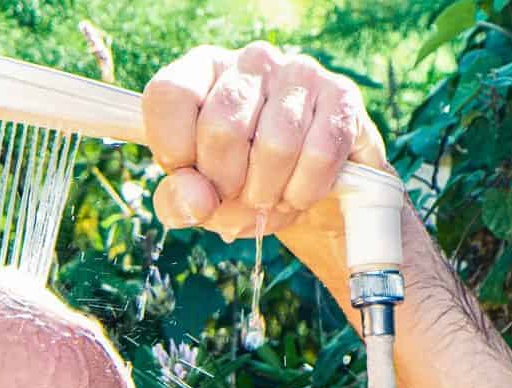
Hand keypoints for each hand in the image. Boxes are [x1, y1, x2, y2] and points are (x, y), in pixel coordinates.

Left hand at [142, 42, 386, 241]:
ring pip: (276, 146)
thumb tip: (197, 200)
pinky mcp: (342, 97)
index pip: (169, 95)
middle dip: (225, 184)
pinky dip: (303, 192)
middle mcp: (251, 62)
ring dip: (267, 194)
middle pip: (223, 128)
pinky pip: (319, 155)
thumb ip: (177, 201)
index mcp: (202, 72)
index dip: (174, 151)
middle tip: (234, 196)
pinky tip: (296, 193)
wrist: (302, 189)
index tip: (188, 177)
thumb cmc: (237, 184)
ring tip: (266, 198)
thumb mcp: (195, 198)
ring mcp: (300, 73)